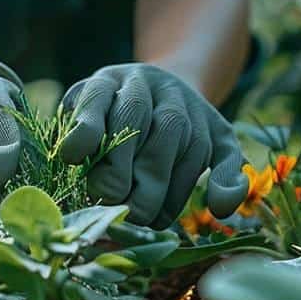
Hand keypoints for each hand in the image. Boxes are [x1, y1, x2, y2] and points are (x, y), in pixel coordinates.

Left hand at [57, 63, 247, 227]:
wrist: (164, 89)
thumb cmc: (110, 116)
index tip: (71, 157)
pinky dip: (227, 183)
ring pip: (183, 142)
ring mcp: (190, 106)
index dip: (86, 128)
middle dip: (122, 170)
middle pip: (141, 121)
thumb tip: (73, 162)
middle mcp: (152, 86)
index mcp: (111, 80)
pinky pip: (229, 155)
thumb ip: (79, 135)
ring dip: (162, 190)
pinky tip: (217, 207)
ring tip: (140, 219)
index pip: (97, 97)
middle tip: (109, 202)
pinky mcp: (220, 130)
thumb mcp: (85, 114)